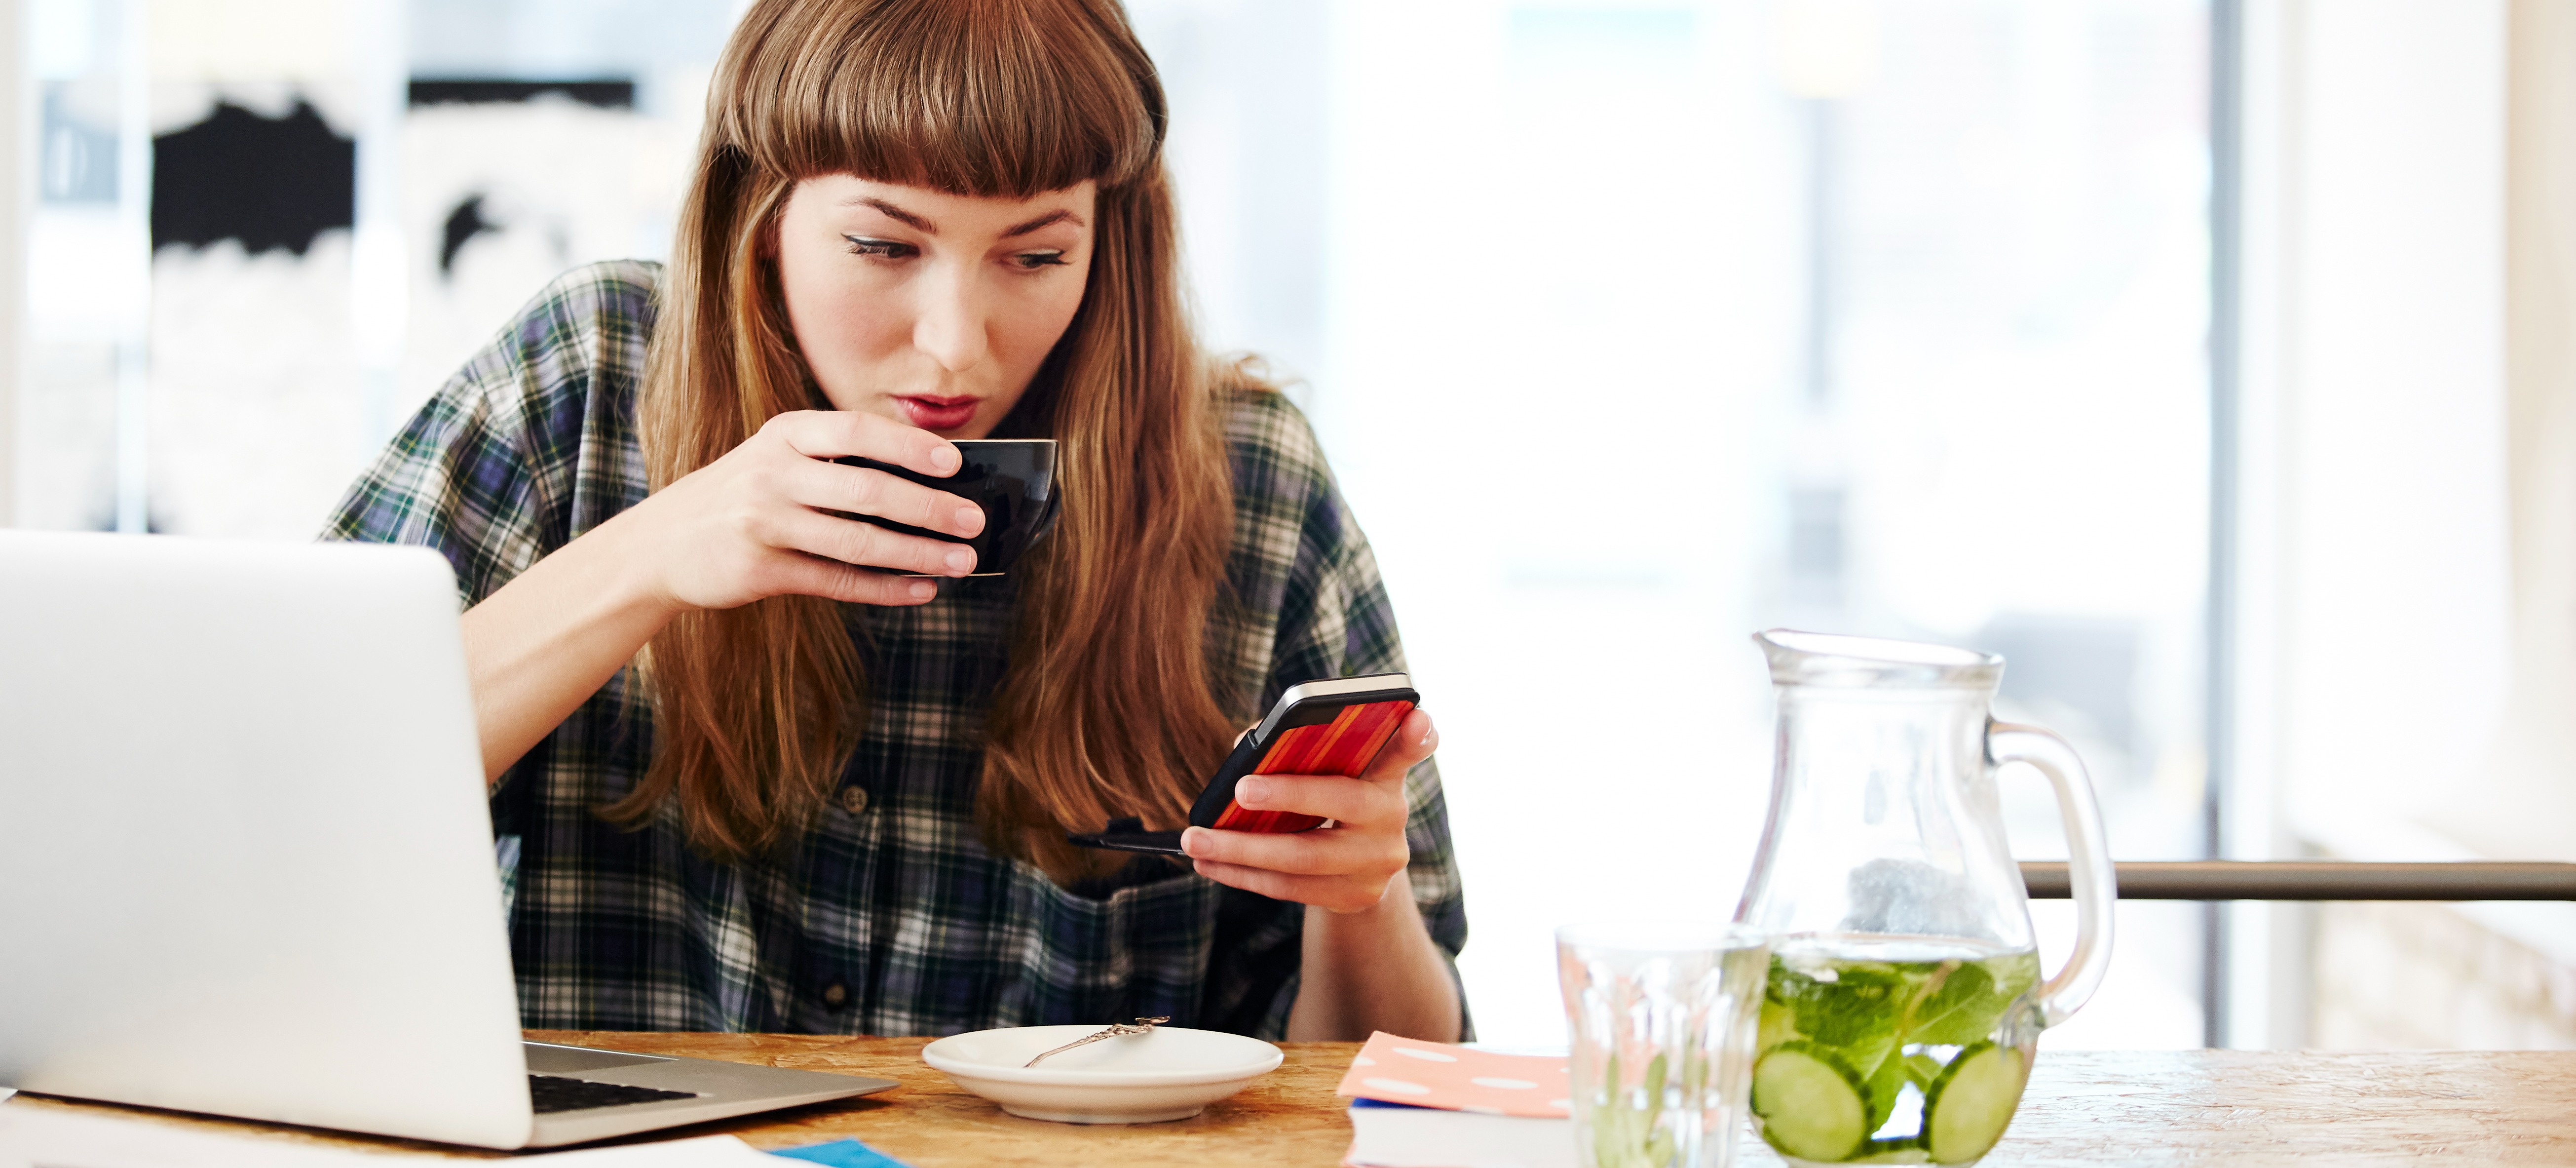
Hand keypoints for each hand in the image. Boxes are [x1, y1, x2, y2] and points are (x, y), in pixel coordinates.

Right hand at [617, 409, 986, 611]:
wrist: (660, 543)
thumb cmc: (740, 496)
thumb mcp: (776, 458)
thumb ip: (837, 461)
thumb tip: (926, 479)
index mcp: (784, 434)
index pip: (857, 430)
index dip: (909, 445)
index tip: (954, 463)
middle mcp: (773, 473)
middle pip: (867, 490)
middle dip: (929, 507)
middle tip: (974, 521)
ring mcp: (765, 523)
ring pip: (858, 542)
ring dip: (918, 554)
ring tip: (961, 561)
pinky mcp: (761, 570)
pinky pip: (837, 582)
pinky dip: (885, 589)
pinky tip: (920, 590)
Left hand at [1181, 709, 1438, 912]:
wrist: (1361, 866)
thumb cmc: (1332, 795)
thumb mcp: (1330, 769)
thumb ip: (1297, 747)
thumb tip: (1244, 747)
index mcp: (1386, 772)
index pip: (1408, 748)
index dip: (1417, 735)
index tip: (1416, 718)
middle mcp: (1392, 815)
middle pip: (1342, 802)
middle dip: (1288, 796)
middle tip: (1239, 789)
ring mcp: (1378, 862)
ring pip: (1305, 857)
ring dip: (1241, 850)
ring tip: (1195, 840)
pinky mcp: (1357, 897)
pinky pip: (1290, 888)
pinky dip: (1243, 876)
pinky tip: (1209, 864)